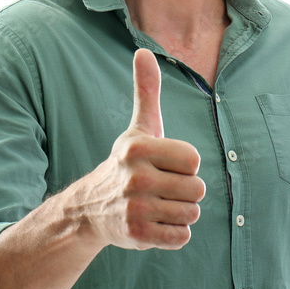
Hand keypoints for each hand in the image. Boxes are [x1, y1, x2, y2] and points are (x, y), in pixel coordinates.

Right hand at [75, 48, 205, 249]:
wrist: (92, 208)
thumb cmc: (127, 164)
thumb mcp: (138, 128)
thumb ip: (147, 91)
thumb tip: (144, 51)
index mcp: (139, 149)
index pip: (194, 159)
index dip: (185, 164)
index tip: (165, 165)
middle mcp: (135, 178)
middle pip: (197, 189)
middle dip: (185, 191)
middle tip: (162, 189)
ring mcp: (135, 208)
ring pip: (191, 214)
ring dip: (180, 213)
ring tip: (158, 206)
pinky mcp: (137, 235)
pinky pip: (181, 237)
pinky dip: (174, 234)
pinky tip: (155, 223)